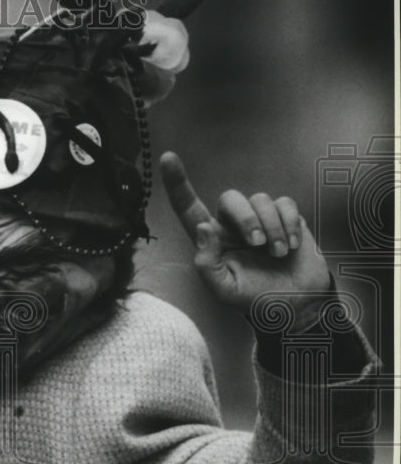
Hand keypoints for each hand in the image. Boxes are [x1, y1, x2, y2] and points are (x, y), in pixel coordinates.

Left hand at [160, 151, 330, 314]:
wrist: (297, 305)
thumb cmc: (256, 298)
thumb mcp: (224, 291)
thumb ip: (206, 265)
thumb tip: (202, 227)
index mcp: (212, 240)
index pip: (187, 207)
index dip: (176, 183)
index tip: (167, 157)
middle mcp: (232, 225)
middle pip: (230, 198)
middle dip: (247, 219)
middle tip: (258, 244)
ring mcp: (259, 219)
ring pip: (260, 199)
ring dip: (272, 228)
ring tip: (278, 253)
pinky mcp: (285, 217)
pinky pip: (285, 204)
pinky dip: (290, 224)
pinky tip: (292, 246)